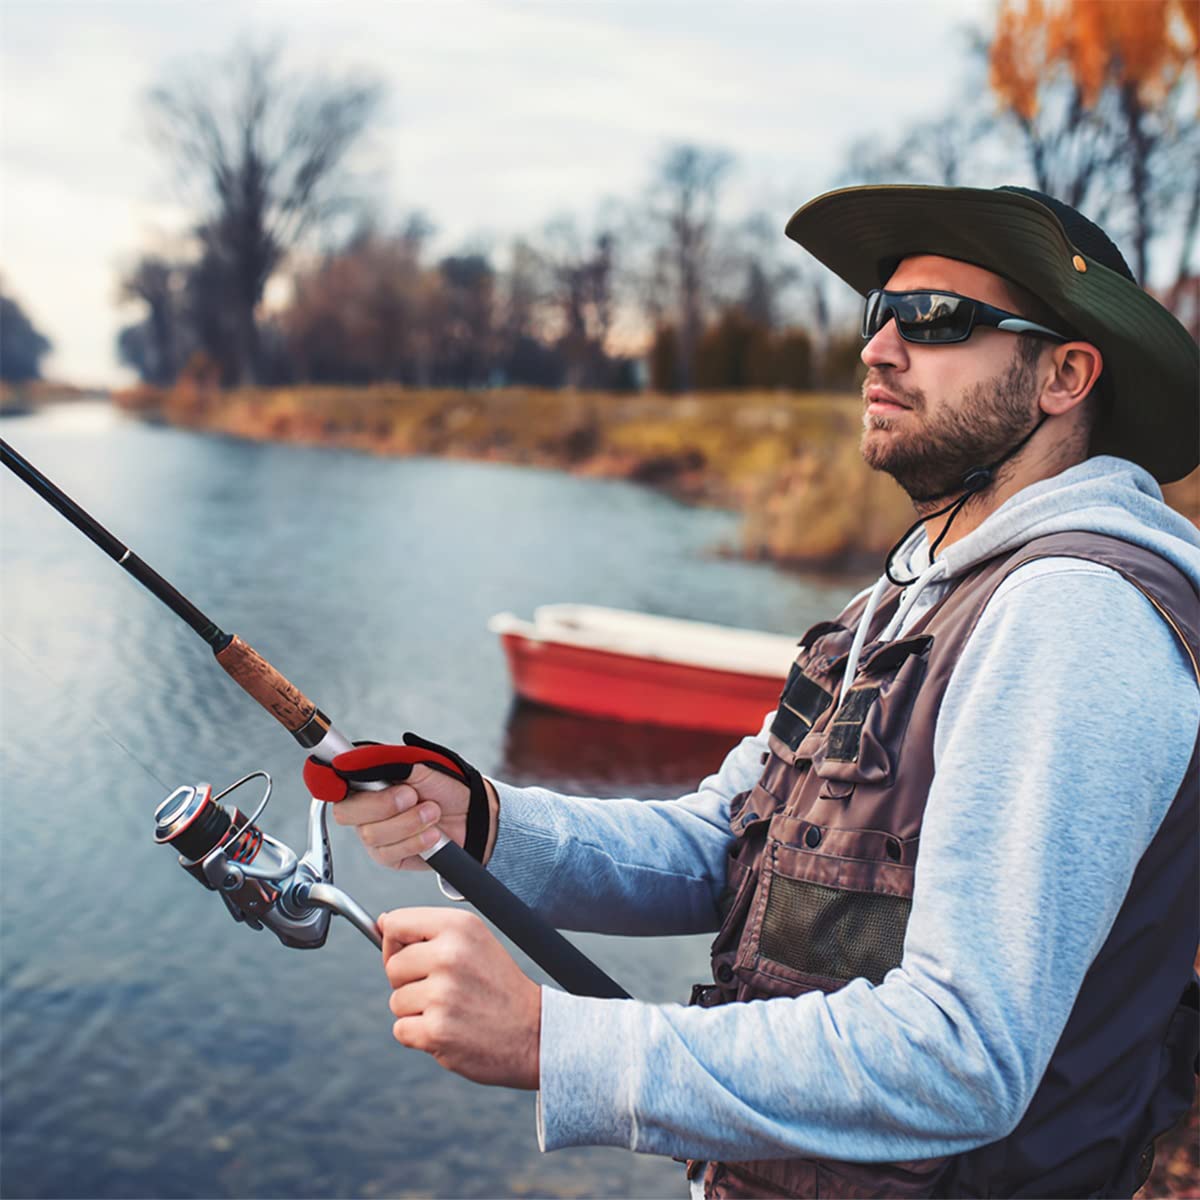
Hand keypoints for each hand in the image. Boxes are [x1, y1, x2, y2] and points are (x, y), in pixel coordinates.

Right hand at [333, 767, 498, 870]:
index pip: (332, 780)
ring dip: (409, 822)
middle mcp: (364, 808)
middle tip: (412, 796)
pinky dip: (416, 841)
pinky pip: (390, 853)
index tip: (342, 779)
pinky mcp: (388, 856)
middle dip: (383, 804)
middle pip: (346, 812)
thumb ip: (382, 761)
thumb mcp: (417, 764)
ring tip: (432, 812)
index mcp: (366, 780)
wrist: (471, 815)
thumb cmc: (444, 786)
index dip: (327, 781)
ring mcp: (374, 834)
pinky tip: (432, 834)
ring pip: (372, 834)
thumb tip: (349, 759)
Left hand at [381, 907, 540, 1088]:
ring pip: (396, 1001)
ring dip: (417, 1012)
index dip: (396, 944)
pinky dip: (419, 1036)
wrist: (534, 1033)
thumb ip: (429, 932)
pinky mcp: (437, 1029)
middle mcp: (449, 954)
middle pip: (392, 966)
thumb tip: (382, 923)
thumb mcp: (474, 942)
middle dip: (409, 982)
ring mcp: (442, 993)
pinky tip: (450, 1030)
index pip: (396, 923)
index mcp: (459, 926)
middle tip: (444, 990)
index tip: (411, 957)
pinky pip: (401, 1030)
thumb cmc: (499, 988)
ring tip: (453, 1010)